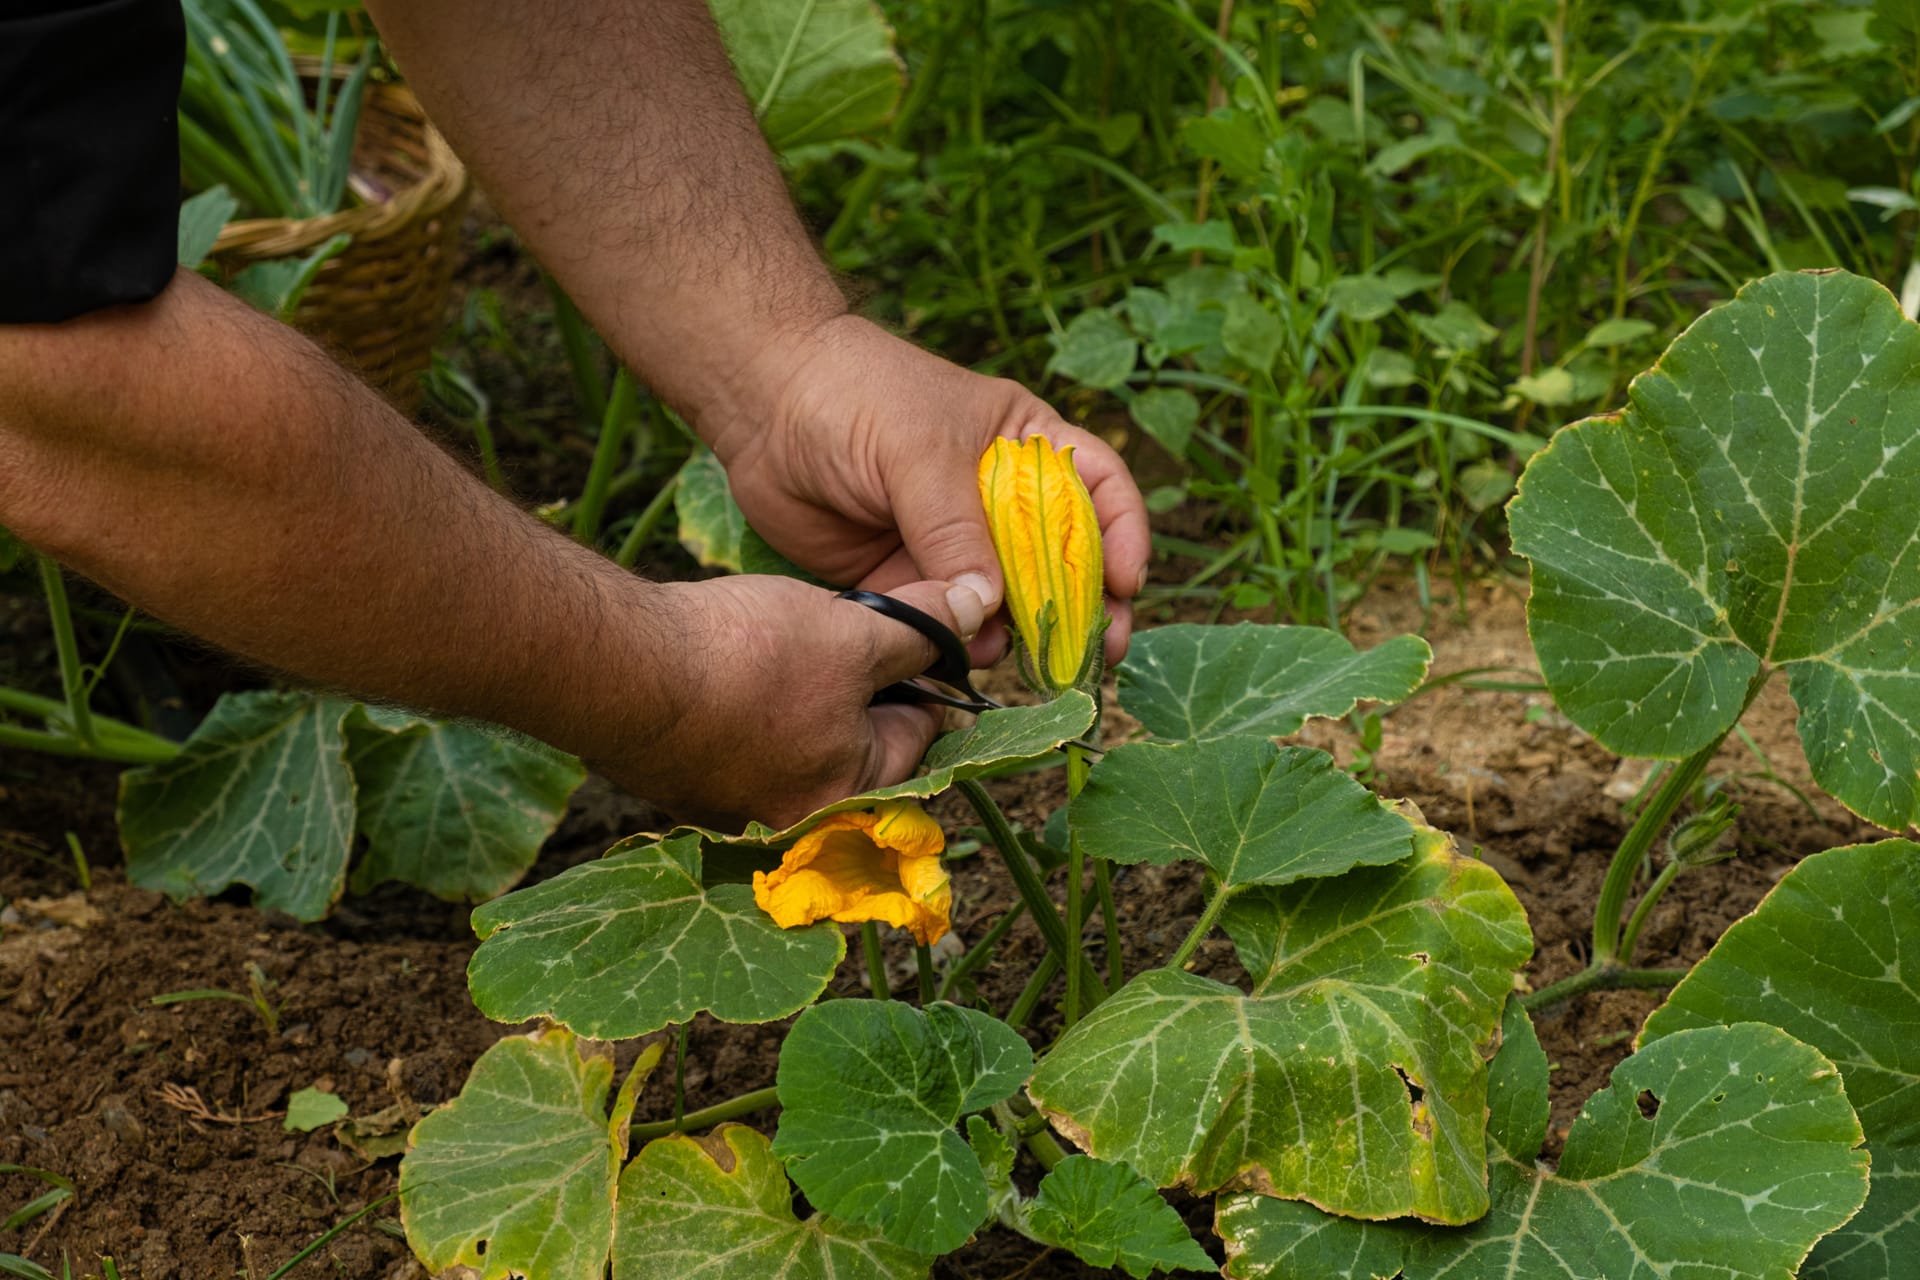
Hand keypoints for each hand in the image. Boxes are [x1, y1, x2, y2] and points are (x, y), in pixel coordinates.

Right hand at [606, 574, 981, 829]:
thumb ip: (921, 631)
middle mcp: (794, 820)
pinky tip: (729, 666)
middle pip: (855, 745)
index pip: (917, 733)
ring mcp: (731, 808)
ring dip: (799, 700)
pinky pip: (738, 744)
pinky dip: (744, 710)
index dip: (921, 676)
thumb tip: (977, 610)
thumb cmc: (746, 654)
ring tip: (780, 644)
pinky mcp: (681, 786)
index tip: (909, 639)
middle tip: (839, 636)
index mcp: (849, 794)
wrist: (619, 669)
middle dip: (857, 692)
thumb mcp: (852, 632)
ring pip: (794, 742)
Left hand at [707, 315, 1150, 666]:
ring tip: (1027, 662)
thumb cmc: (851, 395)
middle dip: (1087, 607)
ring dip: (1023, 635)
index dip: (1122, 534)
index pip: (1098, 487)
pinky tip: (964, 657)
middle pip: (1062, 560)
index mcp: (1022, 444)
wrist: (761, 402)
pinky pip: (946, 622)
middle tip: (1101, 651)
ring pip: (1006, 602)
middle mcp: (995, 498)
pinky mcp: (905, 576)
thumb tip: (990, 607)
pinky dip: (960, 645)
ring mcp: (950, 542)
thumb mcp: (916, 450)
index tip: (1128, 581)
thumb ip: (955, 529)